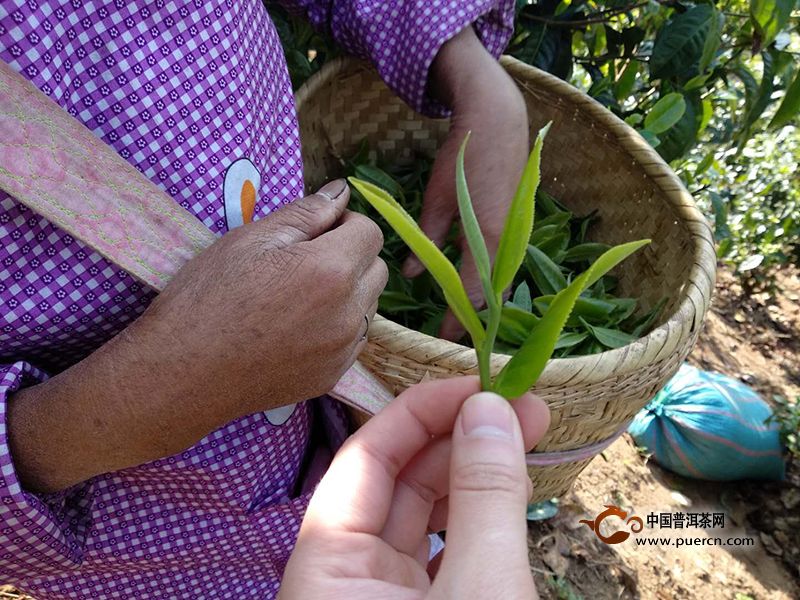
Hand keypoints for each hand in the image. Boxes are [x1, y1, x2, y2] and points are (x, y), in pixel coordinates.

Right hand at [132, 178, 386, 416]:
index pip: (371, 233)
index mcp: (331, 270)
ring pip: (368, 305)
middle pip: (377, 269)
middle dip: (351, 257)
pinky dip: (337, 326)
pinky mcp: (333, 376)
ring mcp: (343, 349)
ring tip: (297, 297)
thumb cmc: (208, 297)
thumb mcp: (251, 239)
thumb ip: (306, 212)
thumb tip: (342, 191)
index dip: (344, 224)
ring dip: (347, 293)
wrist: (183, 373)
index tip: (313, 232)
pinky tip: (297, 327)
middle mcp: (348, 312)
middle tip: (303, 262)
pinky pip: (353, 339)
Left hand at [279, 377, 549, 599]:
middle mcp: (344, 581)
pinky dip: (477, 522)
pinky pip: (442, 554)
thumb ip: (483, 497)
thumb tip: (488, 406)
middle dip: (459, 439)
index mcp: (323, 571)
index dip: (423, 411)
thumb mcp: (481, 589)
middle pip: (395, 483)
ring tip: (525, 440)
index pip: (364, 459)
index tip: (483, 384)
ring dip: (473, 476)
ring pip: (422, 519)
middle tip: (522, 407)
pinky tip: (510, 494)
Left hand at [402, 27, 529, 340]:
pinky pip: (504, 262)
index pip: (472, 295)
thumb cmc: (463, 156)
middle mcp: (508, 243)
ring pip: (500, 280)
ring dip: (482, 299)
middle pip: (491, 294)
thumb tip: (413, 273)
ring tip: (461, 316)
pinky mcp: (517, 224)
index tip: (444, 340)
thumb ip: (426, 238)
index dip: (458, 320)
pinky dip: (489, 278)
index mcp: (487, 239)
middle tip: (451, 333)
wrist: (499, 120)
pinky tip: (473, 282)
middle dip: (472, 316)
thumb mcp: (437, 198)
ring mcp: (517, 233)